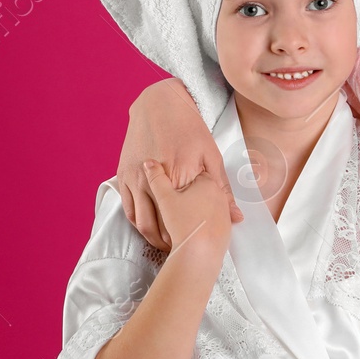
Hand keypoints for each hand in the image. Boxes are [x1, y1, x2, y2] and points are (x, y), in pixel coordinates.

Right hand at [117, 78, 242, 251]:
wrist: (159, 105)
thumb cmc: (190, 129)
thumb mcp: (211, 155)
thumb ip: (222, 190)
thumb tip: (237, 217)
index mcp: (177, 176)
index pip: (180, 220)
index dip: (187, 239)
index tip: (196, 249)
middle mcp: (152, 179)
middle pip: (157, 226)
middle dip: (168, 244)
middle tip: (180, 253)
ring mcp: (133, 178)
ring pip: (139, 221)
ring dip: (151, 237)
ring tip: (166, 243)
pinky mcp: (122, 176)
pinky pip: (127, 209)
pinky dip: (138, 223)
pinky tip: (151, 227)